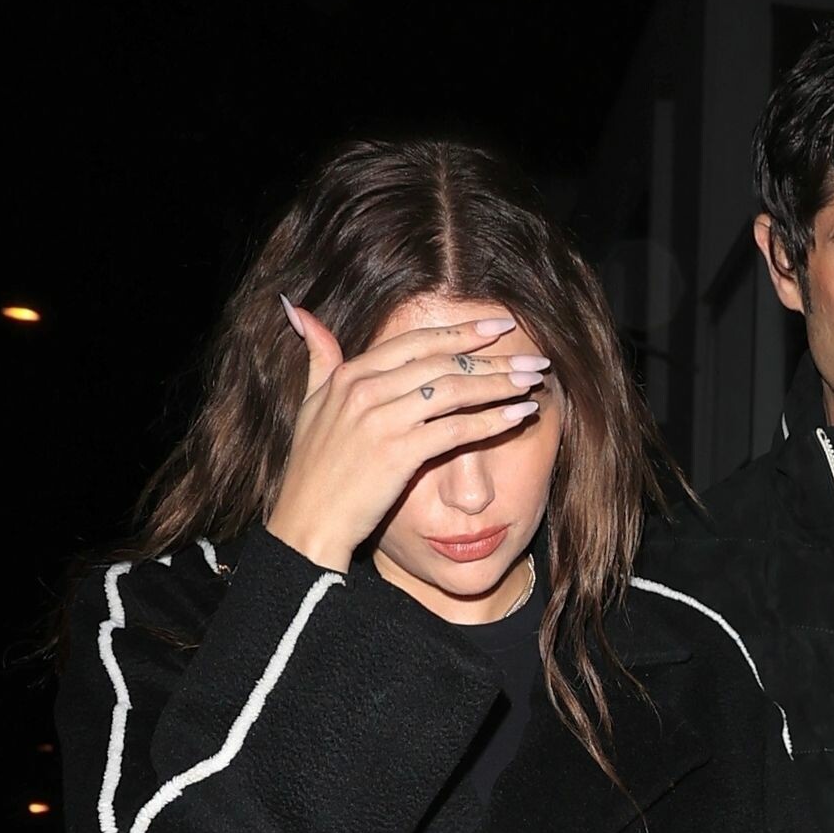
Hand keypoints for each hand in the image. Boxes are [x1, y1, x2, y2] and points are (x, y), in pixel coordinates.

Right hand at [266, 304, 547, 570]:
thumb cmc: (311, 470)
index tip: (499, 327)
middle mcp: (366, 389)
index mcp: (350, 374)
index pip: (416, 342)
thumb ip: (318, 357)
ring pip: (454, 390)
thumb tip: (299, 310)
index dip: (462, 332)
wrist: (307, 522)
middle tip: (534, 358)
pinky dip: (491, 420)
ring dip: (500, 384)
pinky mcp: (398, 453)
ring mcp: (382, 420)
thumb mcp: (309, 403)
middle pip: (443, 362)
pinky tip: (519, 415)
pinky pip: (455, 430)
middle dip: (493, 359)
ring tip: (533, 382)